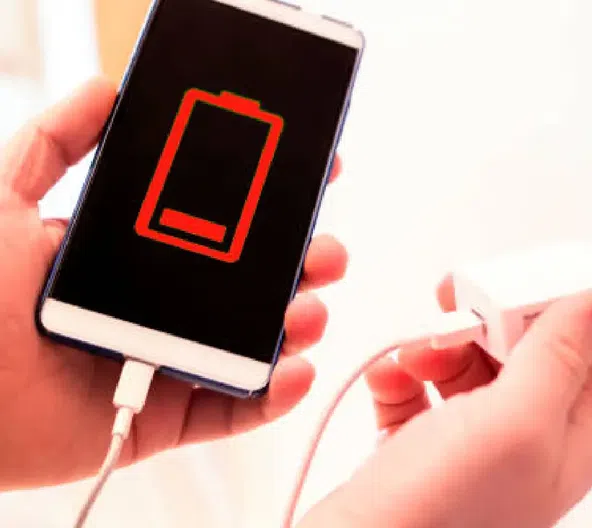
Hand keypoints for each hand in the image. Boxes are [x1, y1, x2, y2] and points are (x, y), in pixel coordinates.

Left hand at [0, 78, 347, 489]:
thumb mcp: (1, 201)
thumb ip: (51, 144)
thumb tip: (104, 90)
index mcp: (132, 258)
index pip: (216, 226)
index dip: (267, 204)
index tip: (311, 177)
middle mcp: (158, 308)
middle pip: (250, 286)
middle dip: (302, 266)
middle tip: (325, 252)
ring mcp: (168, 361)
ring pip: (254, 344)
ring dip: (298, 324)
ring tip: (306, 311)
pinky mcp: (167, 416)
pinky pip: (235, 409)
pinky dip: (276, 395)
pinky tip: (294, 370)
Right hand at [299, 279, 591, 527]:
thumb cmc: (438, 515)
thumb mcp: (513, 422)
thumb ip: (560, 356)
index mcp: (563, 444)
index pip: (583, 357)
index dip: (552, 313)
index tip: (518, 284)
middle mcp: (521, 448)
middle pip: (519, 356)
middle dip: (483, 326)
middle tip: (457, 313)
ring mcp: (468, 451)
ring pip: (465, 369)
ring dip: (436, 347)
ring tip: (415, 355)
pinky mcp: (418, 451)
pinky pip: (418, 392)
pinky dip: (401, 375)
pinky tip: (389, 379)